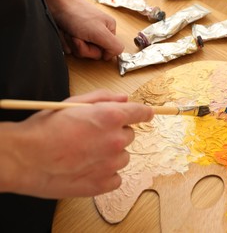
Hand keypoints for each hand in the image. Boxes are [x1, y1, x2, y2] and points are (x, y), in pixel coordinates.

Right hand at [2, 90, 152, 197]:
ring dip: (111, 154)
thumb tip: (125, 99)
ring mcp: (111, 164)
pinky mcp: (103, 184)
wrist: (24, 158)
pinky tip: (87, 168)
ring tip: (86, 153)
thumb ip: (104, 98)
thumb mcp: (73, 103)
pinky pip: (116, 177)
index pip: (142, 113)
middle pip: (130, 135)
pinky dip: (106, 173)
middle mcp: (116, 140)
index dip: (144, 113)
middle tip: (94, 136)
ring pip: (123, 156)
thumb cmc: (45, 129)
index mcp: (110, 117)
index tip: (147, 114)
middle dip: (117, 133)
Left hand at [53, 0, 124, 60]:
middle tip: (78, 35)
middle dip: (82, 47)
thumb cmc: (76, 14)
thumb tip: (114, 55)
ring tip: (70, 31)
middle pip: (92, 53)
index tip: (90, 41)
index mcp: (109, 30)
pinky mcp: (74, 34)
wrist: (55, 4)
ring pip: (80, 51)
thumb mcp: (100, 33)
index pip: (107, 52)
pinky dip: (66, 41)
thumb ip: (114, 46)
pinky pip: (70, 47)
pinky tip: (64, 31)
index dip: (96, 51)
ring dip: (72, 43)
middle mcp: (99, 32)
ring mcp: (85, 34)